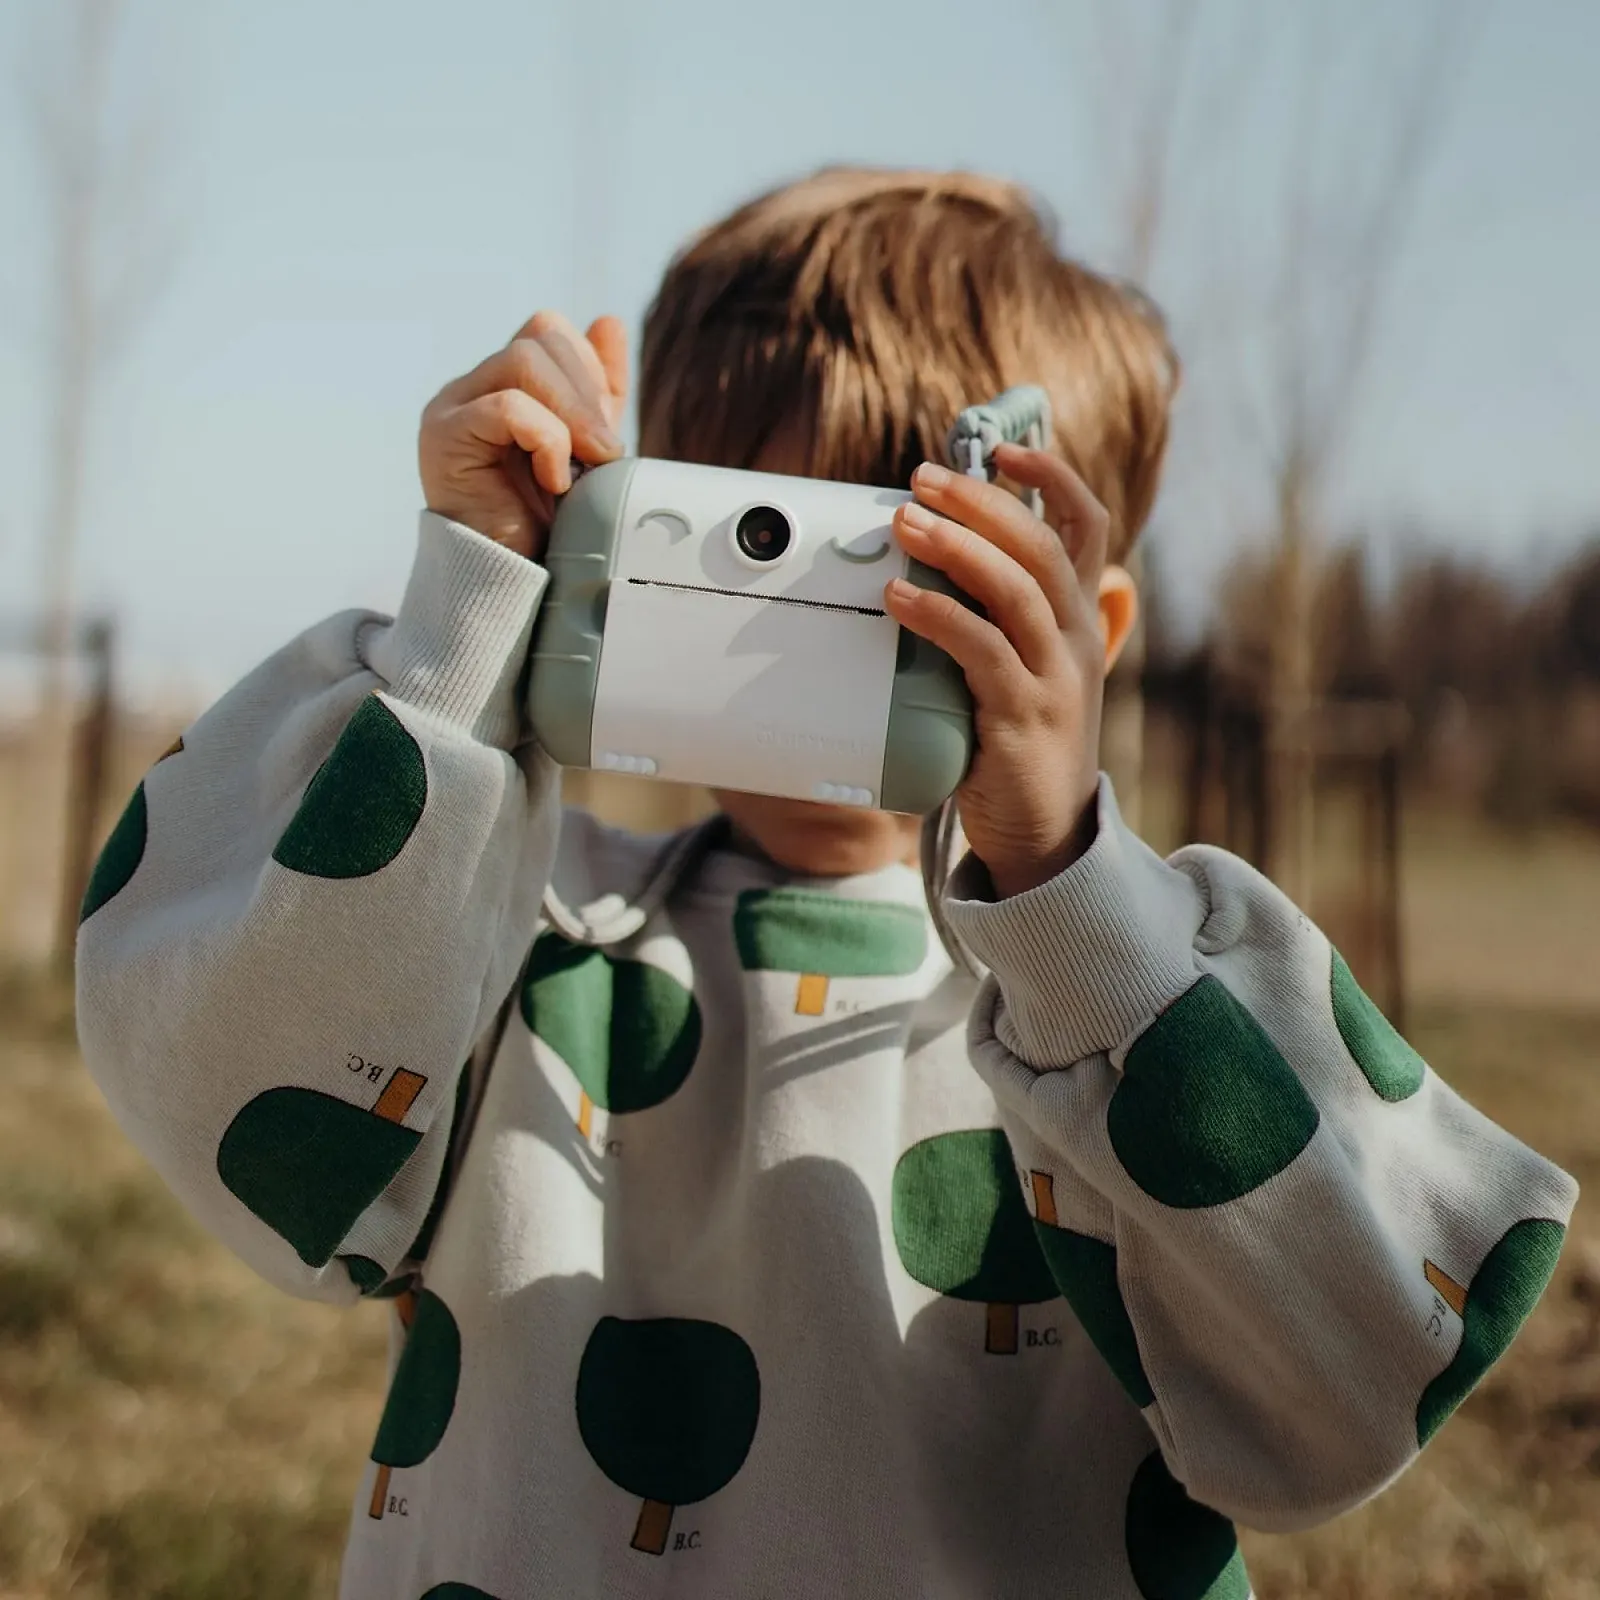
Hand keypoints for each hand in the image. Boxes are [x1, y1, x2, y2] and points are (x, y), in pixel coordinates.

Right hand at [419, 311, 628, 559]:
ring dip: (570, 416)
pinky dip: (545, 441)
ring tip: (581, 467)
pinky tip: (552, 481)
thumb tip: (609, 322)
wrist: (521, 581)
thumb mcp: (589, 448)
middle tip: (603, 455)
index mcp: (504, 384)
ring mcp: (453, 406)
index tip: (604, 433)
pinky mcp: (443, 434)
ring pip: (523, 361)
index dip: (589, 371)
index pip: (548, 331)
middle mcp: (472, 387)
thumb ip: (598, 390)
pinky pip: (507, 407)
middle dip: (585, 394)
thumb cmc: (550, 523)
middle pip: (538, 337)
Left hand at [883, 445, 1112, 899]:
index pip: (1087, 526)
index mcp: (1080, 619)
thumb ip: (997, 613)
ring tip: (905, 520)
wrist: (1046, 836)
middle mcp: (1076, 640)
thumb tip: (938, 552)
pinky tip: (898, 597)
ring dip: (956, 546)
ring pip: (1016, 590)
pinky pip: (982, 652)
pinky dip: (938, 616)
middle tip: (921, 477)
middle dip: (982, 502)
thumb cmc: (1021, 742)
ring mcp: (1054, 678)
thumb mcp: (1023, 666)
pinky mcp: (1022, 718)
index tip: (1004, 449)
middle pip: (1041, 546)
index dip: (1052, 479)